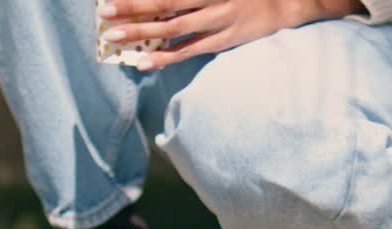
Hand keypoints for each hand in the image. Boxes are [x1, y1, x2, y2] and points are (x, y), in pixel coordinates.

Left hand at [98, 0, 361, 69]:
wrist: (288, 2)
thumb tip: (163, 3)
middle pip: (164, 3)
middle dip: (132, 8)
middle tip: (103, 15)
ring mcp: (217, 21)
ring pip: (172, 28)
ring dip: (142, 33)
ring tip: (114, 38)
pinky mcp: (223, 41)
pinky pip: (190, 50)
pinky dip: (166, 56)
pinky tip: (144, 61)